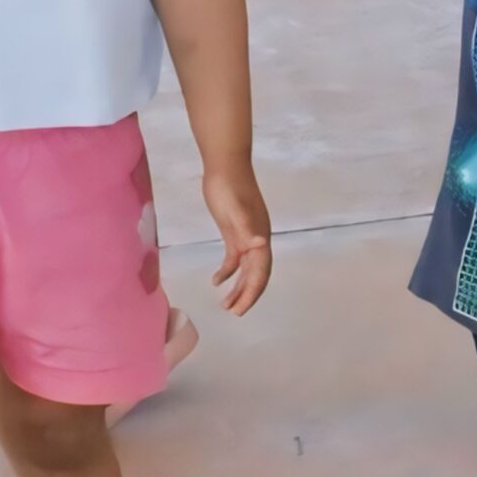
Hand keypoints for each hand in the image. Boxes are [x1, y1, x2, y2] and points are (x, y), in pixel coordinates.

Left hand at [203, 163, 272, 316]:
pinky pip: (235, 257)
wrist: (225, 164)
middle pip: (257, 273)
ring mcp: (247, 234)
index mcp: (259, 235)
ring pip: (247, 268)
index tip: (240, 310)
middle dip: (247, 294)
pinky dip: (228, 271)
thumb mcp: (233, 208)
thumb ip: (245, 227)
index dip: (252, 292)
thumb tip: (260, 246)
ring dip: (238, 286)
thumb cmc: (228, 186)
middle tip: (233, 313)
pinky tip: (216, 281)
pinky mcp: (235, 231)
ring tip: (225, 304)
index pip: (260, 271)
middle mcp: (257, 238)